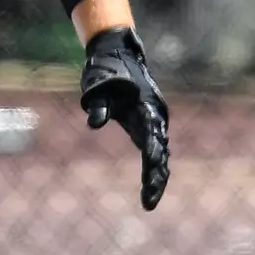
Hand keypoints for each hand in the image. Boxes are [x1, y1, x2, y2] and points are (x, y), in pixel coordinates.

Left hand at [80, 25, 170, 210]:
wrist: (117, 54)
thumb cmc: (105, 71)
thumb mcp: (97, 86)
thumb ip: (98, 104)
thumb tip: (94, 123)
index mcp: (147, 106)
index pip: (152, 137)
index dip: (152, 157)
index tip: (152, 175)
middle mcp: (155, 115)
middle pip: (160, 151)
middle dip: (156, 176)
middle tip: (149, 200)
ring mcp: (154, 120)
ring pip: (160, 152)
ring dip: (156, 175)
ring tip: (150, 199)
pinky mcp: (147, 124)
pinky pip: (154, 148)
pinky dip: (154, 166)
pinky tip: (151, 186)